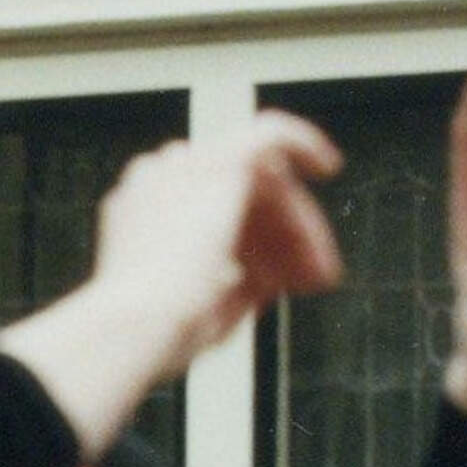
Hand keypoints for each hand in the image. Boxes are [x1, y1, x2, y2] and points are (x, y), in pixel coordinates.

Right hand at [0, 112, 341, 456]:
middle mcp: (157, 184)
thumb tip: (262, 283)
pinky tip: (327, 165)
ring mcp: (184, 168)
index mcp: (139, 215)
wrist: (138, 324)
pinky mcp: (221, 162)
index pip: (202, 209)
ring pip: (260, 181)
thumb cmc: (155, 333)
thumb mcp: (196, 312)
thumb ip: (228, 287)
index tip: (272, 282)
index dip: (248, 244)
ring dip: (294, 224)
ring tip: (319, 265)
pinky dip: (304, 143)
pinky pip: (272, 133)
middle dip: (277, 236)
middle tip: (307, 273)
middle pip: (234, 194)